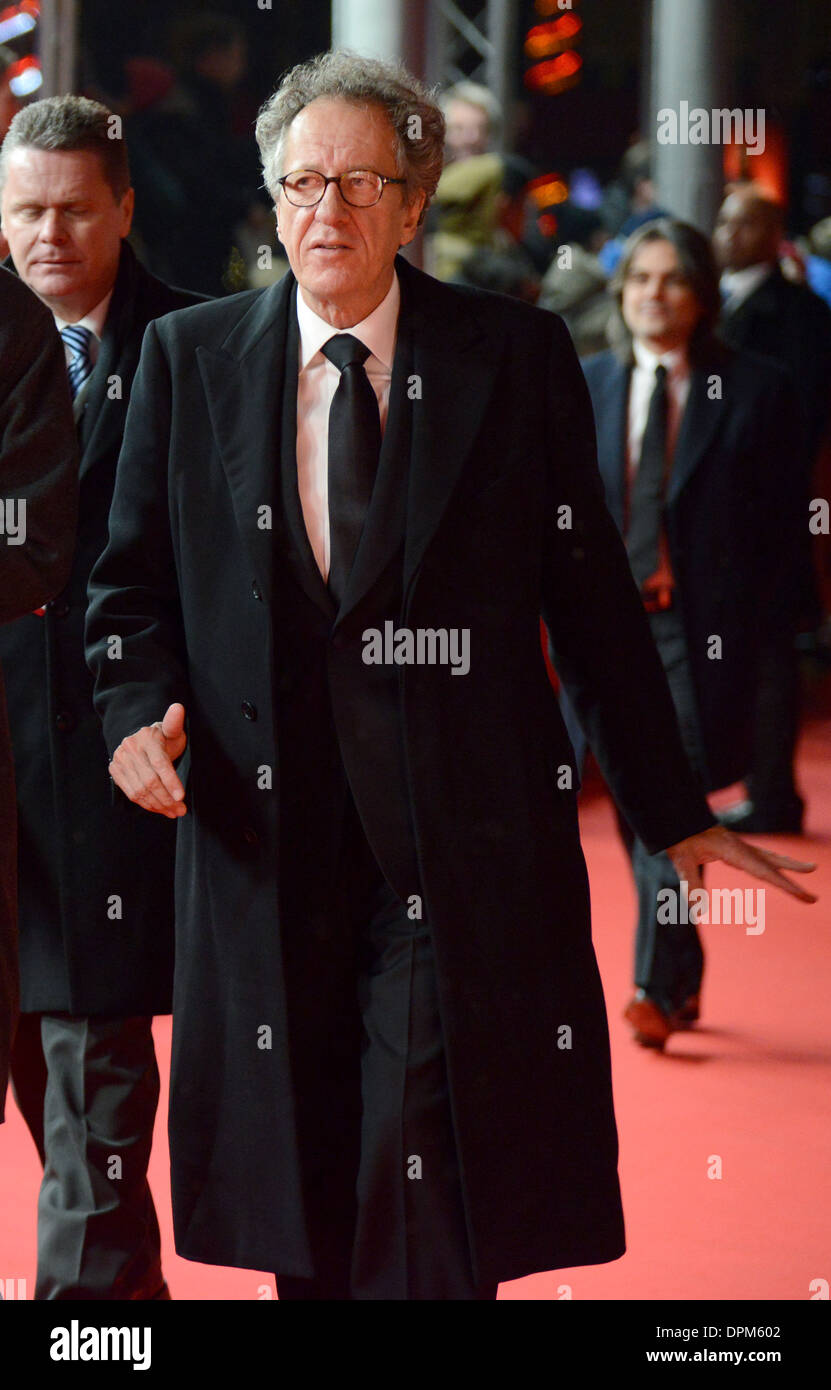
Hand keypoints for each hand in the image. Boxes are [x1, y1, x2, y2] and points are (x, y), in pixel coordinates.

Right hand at [109, 702, 187, 817]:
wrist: (138, 739)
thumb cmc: (161, 738)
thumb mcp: (171, 730)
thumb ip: (175, 723)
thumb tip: (178, 708)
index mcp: (147, 738)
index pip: (160, 763)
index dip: (171, 781)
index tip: (181, 797)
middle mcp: (130, 748)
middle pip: (150, 780)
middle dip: (167, 799)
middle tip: (181, 810)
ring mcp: (120, 760)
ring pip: (140, 790)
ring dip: (158, 805)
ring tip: (173, 812)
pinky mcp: (115, 771)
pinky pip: (131, 794)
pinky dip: (147, 804)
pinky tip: (159, 808)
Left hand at [666, 825, 816, 902]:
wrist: (675, 816)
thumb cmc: (679, 837)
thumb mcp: (682, 861)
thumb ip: (692, 885)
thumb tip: (699, 912)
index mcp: (734, 850)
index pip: (765, 872)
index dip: (786, 885)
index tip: (804, 895)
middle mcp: (741, 847)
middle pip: (774, 864)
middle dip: (795, 876)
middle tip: (814, 891)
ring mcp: (738, 845)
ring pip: (769, 857)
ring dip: (788, 865)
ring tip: (808, 869)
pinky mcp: (733, 846)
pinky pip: (759, 856)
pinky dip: (773, 863)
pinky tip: (774, 868)